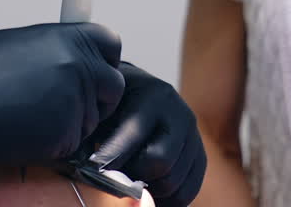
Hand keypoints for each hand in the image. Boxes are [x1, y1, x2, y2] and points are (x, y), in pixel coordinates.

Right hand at [0, 23, 125, 170]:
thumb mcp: (20, 42)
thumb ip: (55, 48)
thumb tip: (69, 57)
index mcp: (67, 38)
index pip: (111, 43)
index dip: (105, 59)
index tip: (97, 67)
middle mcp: (78, 67)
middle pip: (113, 85)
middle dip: (99, 96)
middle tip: (70, 101)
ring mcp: (75, 102)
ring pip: (92, 118)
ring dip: (73, 120)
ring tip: (34, 115)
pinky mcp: (66, 134)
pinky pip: (74, 141)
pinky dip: (57, 141)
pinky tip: (29, 131)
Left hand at [86, 62, 205, 206]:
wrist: (137, 94)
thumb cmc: (112, 104)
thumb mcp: (105, 107)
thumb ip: (101, 131)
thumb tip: (90, 166)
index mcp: (154, 96)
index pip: (135, 136)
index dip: (111, 158)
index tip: (92, 171)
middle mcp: (180, 114)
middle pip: (160, 163)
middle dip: (133, 175)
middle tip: (112, 177)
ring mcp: (193, 137)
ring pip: (173, 183)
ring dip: (147, 190)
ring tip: (126, 183)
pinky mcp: (199, 158)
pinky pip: (186, 192)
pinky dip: (164, 200)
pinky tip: (144, 192)